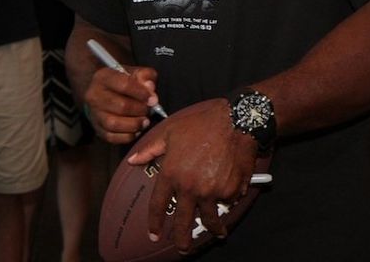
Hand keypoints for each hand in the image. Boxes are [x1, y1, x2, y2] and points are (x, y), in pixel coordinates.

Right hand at [84, 65, 160, 143]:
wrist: (102, 91)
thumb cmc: (122, 81)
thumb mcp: (134, 72)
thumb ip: (144, 76)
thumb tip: (150, 87)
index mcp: (103, 77)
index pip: (124, 85)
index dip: (141, 93)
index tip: (153, 99)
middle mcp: (94, 95)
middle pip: (120, 106)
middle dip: (139, 110)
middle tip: (149, 110)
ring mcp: (94, 113)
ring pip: (113, 124)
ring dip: (134, 125)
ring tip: (145, 121)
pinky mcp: (97, 128)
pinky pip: (111, 137)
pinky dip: (127, 136)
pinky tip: (136, 130)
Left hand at [126, 98, 258, 251]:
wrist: (235, 121)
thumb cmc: (201, 123)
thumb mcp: (170, 131)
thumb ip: (151, 149)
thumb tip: (134, 161)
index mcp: (171, 173)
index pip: (158, 205)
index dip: (155, 222)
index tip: (154, 234)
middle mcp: (189, 187)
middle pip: (183, 221)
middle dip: (182, 239)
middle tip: (183, 248)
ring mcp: (211, 191)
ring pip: (209, 218)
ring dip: (212, 228)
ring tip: (217, 233)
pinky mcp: (230, 190)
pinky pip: (228, 202)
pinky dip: (229, 201)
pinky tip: (231, 198)